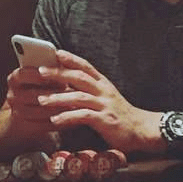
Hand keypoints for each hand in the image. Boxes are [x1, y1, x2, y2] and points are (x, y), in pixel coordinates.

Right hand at [4, 63, 69, 135]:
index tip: (58, 73)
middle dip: (57, 93)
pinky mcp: (27, 127)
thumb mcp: (37, 76)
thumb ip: (48, 68)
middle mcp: (13, 95)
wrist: (24, 112)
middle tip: (75, 90)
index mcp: (15, 78)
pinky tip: (73, 116)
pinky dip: (62, 121)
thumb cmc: (37, 87)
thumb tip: (65, 59)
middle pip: (36, 94)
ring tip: (77, 104)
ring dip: (61, 108)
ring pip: (42, 111)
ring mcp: (18, 112)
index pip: (25, 74)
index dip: (42, 74)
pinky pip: (46, 125)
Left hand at [35, 50, 158, 152]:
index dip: (71, 58)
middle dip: (59, 73)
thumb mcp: (104, 97)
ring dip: (58, 97)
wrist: (142, 129)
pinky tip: (55, 119)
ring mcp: (104, 104)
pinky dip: (68, 116)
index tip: (56, 52)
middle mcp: (103, 91)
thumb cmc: (119, 114)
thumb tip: (65, 84)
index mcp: (102, 83)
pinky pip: (83, 116)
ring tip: (42, 100)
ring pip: (78, 96)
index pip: (85, 66)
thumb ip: (88, 90)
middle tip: (40, 71)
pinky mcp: (105, 120)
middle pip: (79, 77)